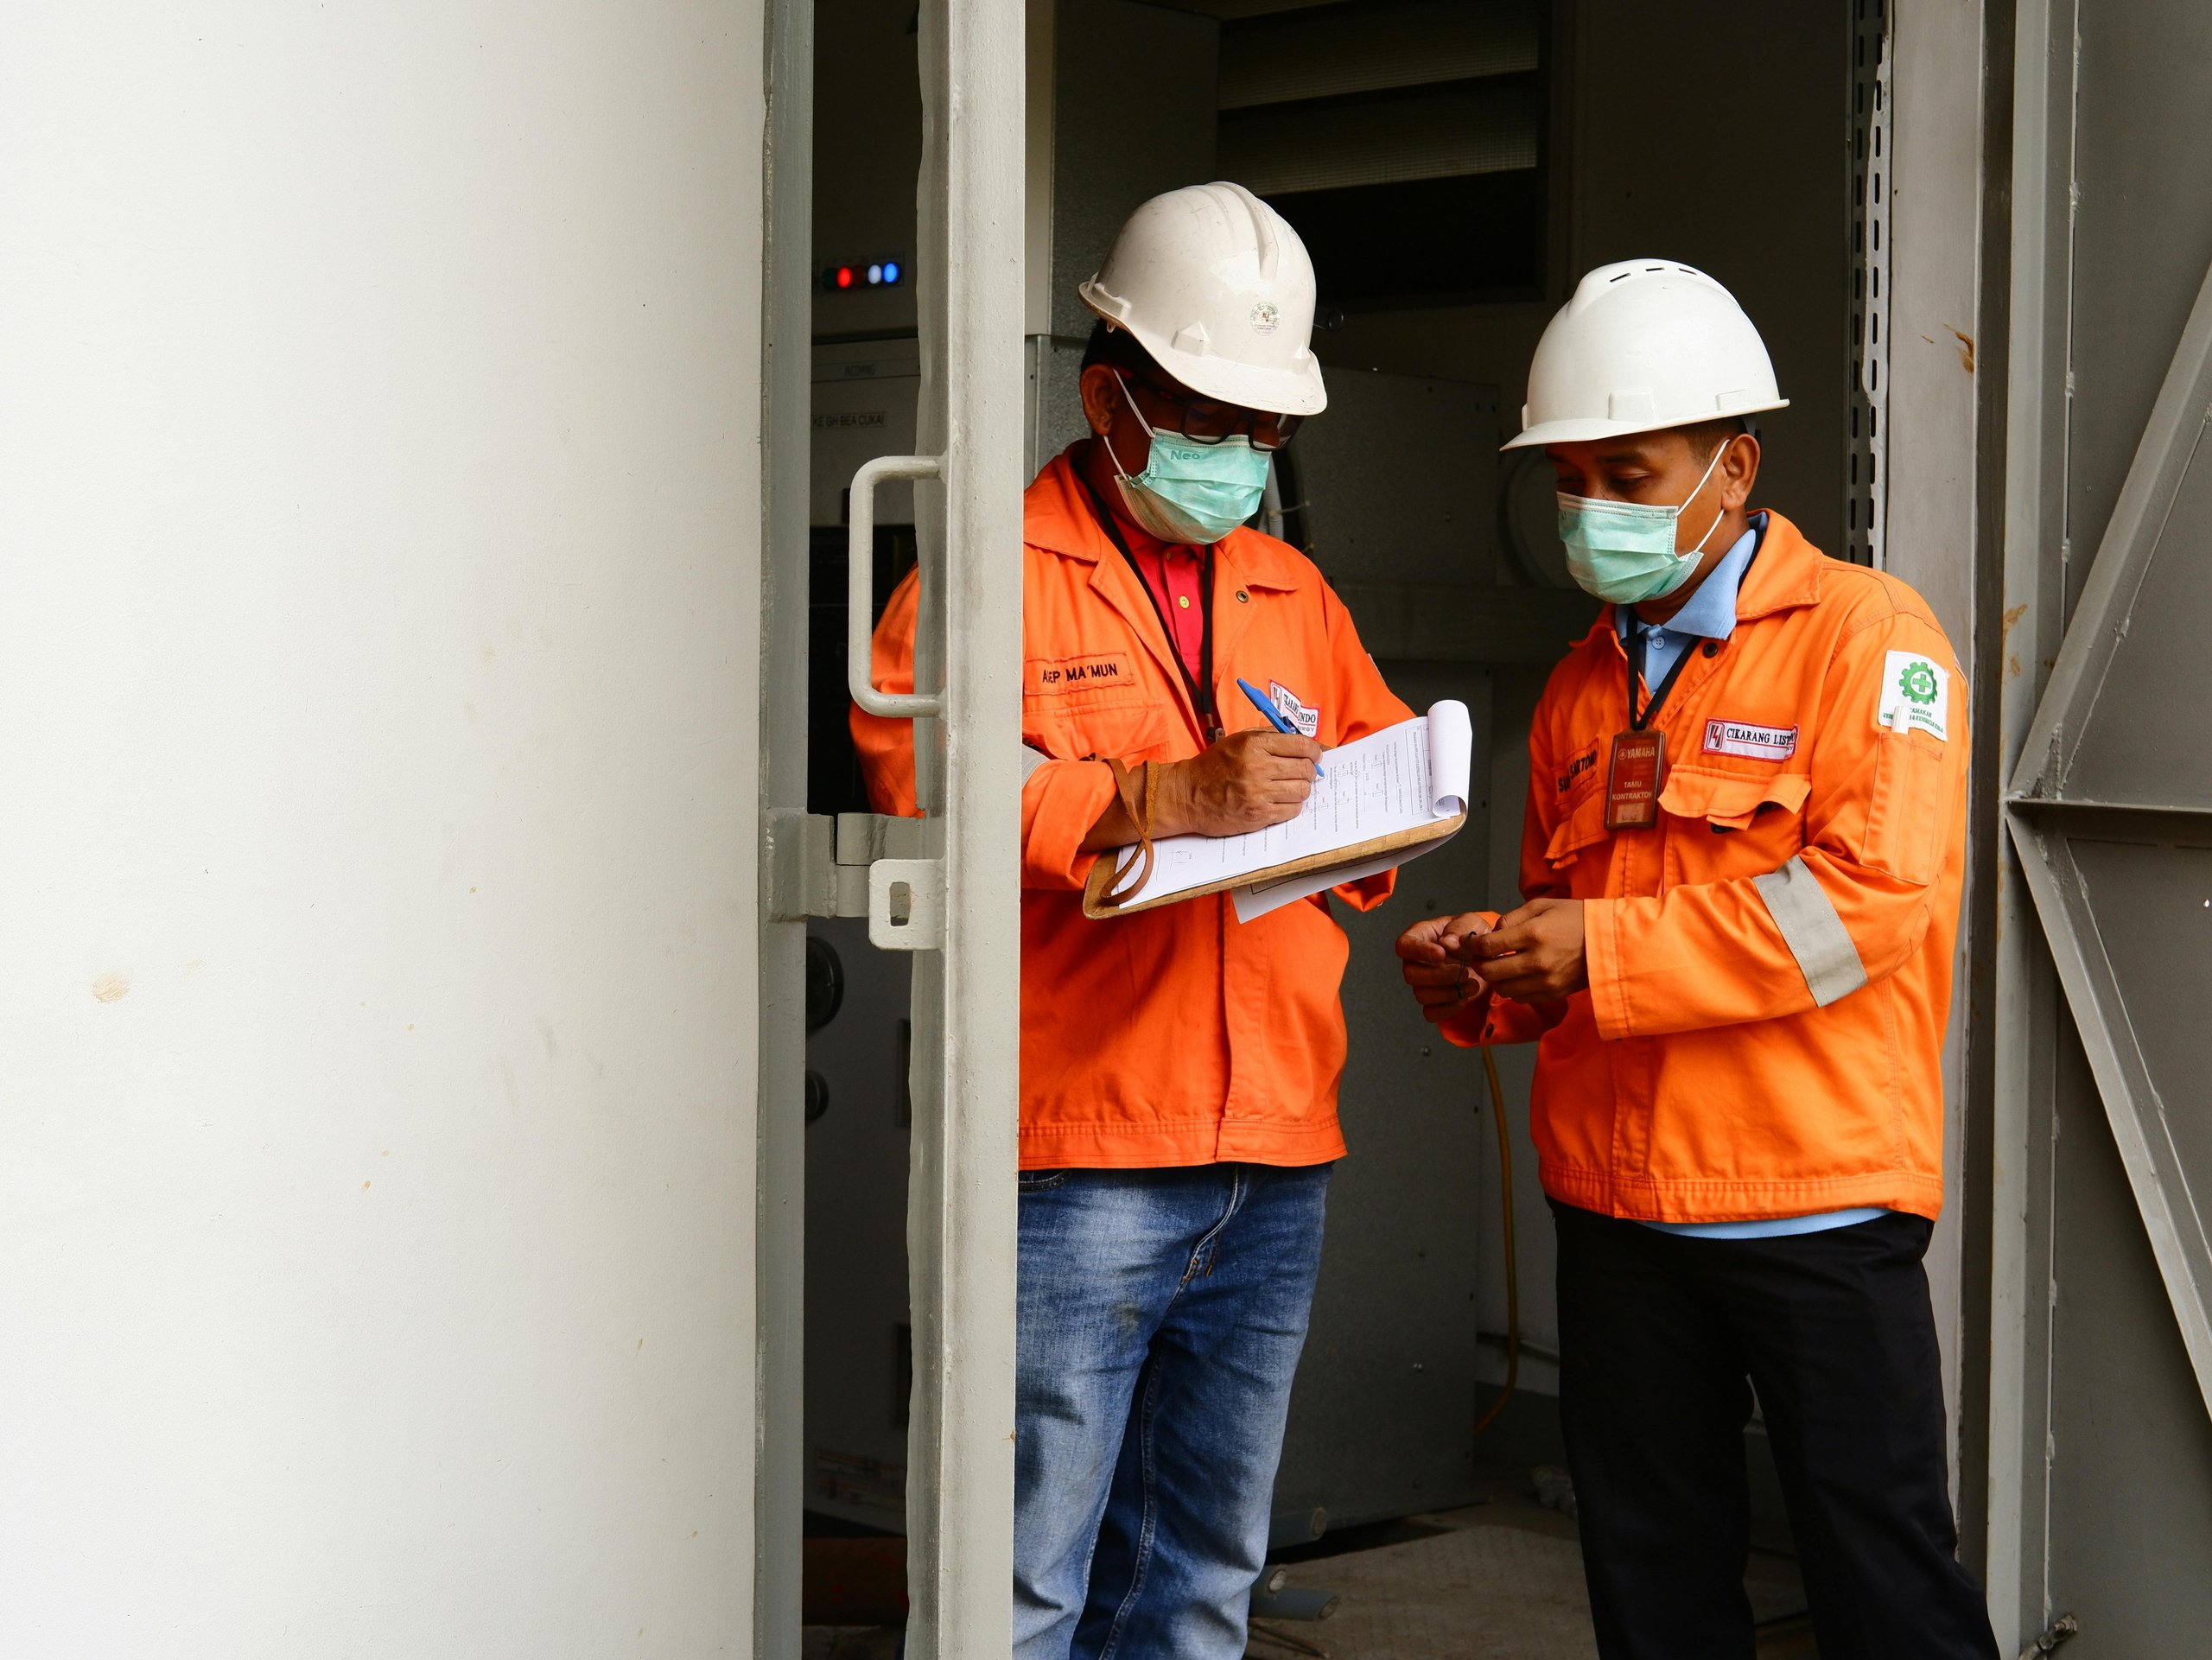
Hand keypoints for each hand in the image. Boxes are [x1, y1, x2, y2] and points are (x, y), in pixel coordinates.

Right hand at [1154, 729, 1321, 836]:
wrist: (1188, 795)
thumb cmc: (1214, 765)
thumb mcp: (1239, 739)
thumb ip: (1270, 737)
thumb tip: (1304, 744)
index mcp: (1254, 745)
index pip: (1302, 746)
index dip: (1314, 751)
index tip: (1314, 755)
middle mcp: (1258, 768)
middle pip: (1305, 769)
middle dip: (1309, 771)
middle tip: (1302, 772)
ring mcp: (1259, 794)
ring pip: (1302, 791)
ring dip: (1300, 789)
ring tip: (1288, 787)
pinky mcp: (1258, 815)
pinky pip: (1292, 810)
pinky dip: (1291, 805)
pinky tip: (1279, 801)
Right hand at [1396, 912, 1494, 1025]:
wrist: (1486, 955)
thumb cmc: (1472, 934)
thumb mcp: (1470, 922)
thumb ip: (1458, 929)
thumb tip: (1446, 943)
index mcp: (1418, 937)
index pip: (1404, 946)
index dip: (1419, 952)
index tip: (1441, 954)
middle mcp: (1415, 962)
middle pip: (1410, 975)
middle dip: (1438, 976)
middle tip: (1464, 972)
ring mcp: (1422, 984)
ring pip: (1421, 995)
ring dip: (1448, 993)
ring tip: (1473, 984)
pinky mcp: (1434, 1002)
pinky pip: (1432, 1013)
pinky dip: (1449, 1008)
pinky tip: (1466, 997)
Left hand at [1475, 898, 1585, 1001]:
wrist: (1609, 941)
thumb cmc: (1574, 918)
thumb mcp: (1542, 906)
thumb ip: (1512, 918)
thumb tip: (1491, 934)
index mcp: (1533, 934)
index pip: (1489, 946)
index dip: (1473, 946)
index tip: (1470, 944)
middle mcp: (1537, 961)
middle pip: (1491, 972)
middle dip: (1480, 964)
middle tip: (1482, 957)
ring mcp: (1545, 982)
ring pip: (1503, 988)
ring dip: (1496, 979)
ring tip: (1500, 966)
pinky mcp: (1553, 994)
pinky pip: (1520, 997)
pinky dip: (1513, 988)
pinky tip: (1518, 976)